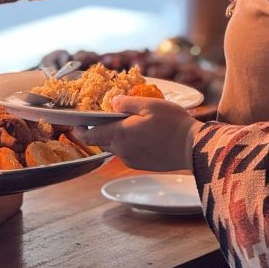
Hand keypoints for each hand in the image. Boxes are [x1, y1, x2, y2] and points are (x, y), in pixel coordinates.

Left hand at [75, 96, 201, 171]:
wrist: (193, 148)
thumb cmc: (172, 123)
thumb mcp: (148, 105)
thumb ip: (126, 103)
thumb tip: (112, 102)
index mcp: (120, 135)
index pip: (91, 135)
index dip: (80, 129)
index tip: (75, 121)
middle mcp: (122, 151)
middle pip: (100, 142)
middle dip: (96, 131)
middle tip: (98, 117)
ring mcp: (132, 160)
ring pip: (113, 147)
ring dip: (112, 136)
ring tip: (120, 122)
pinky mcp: (141, 165)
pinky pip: (126, 152)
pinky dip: (124, 142)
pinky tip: (136, 132)